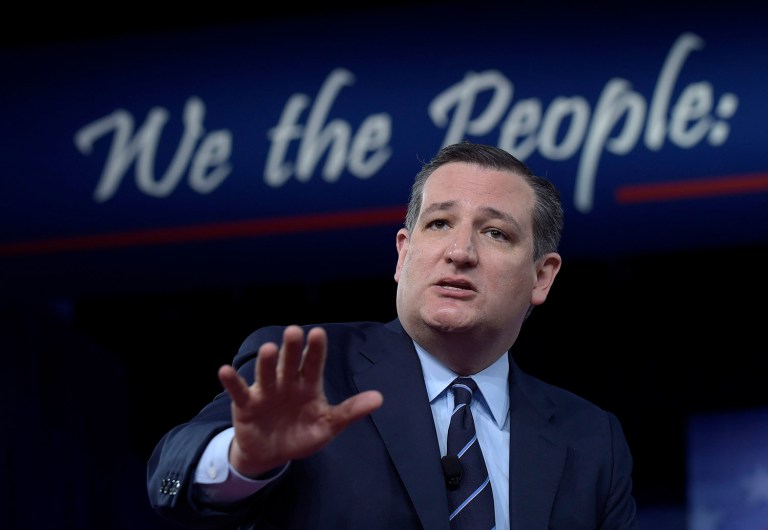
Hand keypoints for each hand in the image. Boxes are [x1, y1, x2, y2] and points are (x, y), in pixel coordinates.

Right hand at [218, 325, 383, 477]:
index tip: (318, 333)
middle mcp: (286, 382)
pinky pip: (238, 391)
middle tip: (295, 330)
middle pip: (289, 363)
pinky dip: (231, 381)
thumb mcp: (328, 425)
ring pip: (266, 373)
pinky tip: (224, 370)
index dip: (315, 350)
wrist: (272, 454)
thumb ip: (351, 411)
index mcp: (308, 385)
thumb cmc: (302, 434)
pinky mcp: (246, 404)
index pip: (313, 364)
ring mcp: (265, 392)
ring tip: (268, 349)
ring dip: (266, 362)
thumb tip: (379, 399)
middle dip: (292, 348)